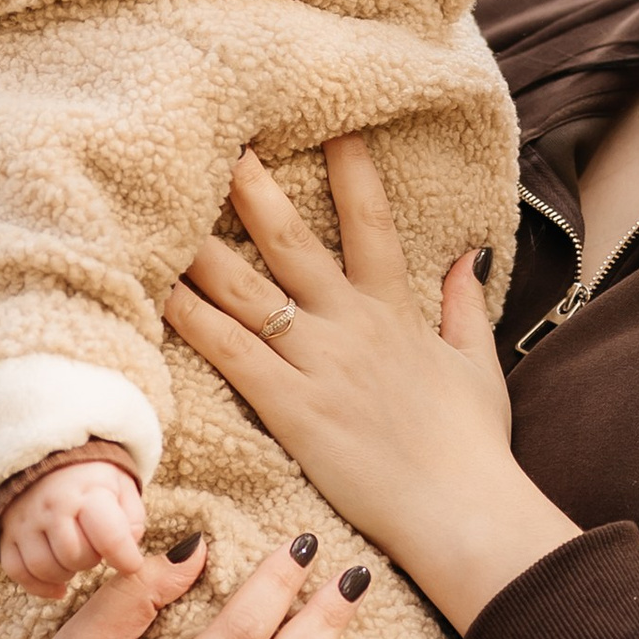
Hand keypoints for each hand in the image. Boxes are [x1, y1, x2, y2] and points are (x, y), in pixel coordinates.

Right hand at [0, 457, 149, 598]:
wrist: (44, 455)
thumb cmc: (90, 476)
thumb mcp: (121, 485)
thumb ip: (132, 518)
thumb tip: (128, 549)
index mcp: (87, 492)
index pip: (109, 537)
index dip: (126, 559)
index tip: (132, 565)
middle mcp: (52, 507)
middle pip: (75, 556)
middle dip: (92, 560)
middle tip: (95, 548)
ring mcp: (25, 521)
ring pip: (45, 568)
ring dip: (66, 573)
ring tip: (76, 559)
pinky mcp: (6, 533)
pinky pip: (18, 572)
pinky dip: (39, 585)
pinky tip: (58, 584)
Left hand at [166, 137, 578, 629]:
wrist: (462, 509)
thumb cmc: (472, 449)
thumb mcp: (479, 366)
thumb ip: (464, 307)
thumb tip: (467, 258)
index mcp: (397, 312)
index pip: (370, 223)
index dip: (350, 172)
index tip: (331, 128)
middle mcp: (352, 325)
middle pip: (291, 241)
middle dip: (253, 190)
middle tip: (221, 146)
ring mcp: (319, 363)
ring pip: (247, 289)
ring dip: (203, 245)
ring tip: (165, 207)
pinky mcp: (291, 407)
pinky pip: (230, 351)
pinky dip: (192, 318)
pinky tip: (159, 290)